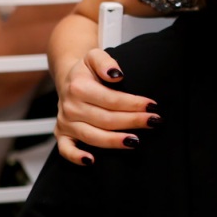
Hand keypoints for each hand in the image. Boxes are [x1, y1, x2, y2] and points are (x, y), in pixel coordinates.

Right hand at [54, 47, 161, 164]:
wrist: (68, 78)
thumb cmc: (87, 70)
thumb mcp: (94, 56)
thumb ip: (105, 61)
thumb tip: (116, 74)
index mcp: (79, 87)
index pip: (111, 99)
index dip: (133, 104)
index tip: (152, 106)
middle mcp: (70, 106)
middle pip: (106, 119)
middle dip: (132, 121)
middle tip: (154, 122)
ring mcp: (65, 122)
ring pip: (92, 136)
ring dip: (115, 141)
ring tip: (136, 141)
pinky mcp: (62, 134)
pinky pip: (65, 149)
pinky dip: (76, 157)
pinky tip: (92, 161)